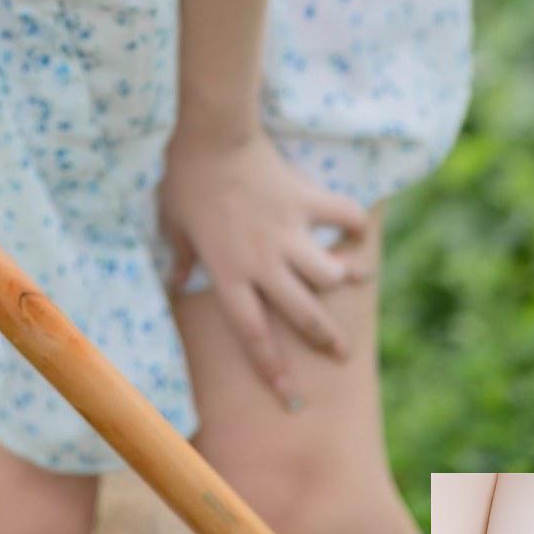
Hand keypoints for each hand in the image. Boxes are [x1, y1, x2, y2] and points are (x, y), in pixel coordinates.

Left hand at [158, 123, 372, 405]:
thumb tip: (175, 282)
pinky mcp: (306, 201)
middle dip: (326, 340)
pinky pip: (342, 216)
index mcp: (229, 273)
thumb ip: (181, 257)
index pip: (253, 335)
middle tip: (342, 354)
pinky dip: (355, 223)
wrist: (213, 135)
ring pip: (329, 274)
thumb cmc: (186, 178)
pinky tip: (361, 229)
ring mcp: (289, 233)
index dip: (273, 370)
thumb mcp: (173, 223)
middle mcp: (264, 262)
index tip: (291, 398)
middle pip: (302, 315)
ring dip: (346, 279)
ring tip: (357, 278)